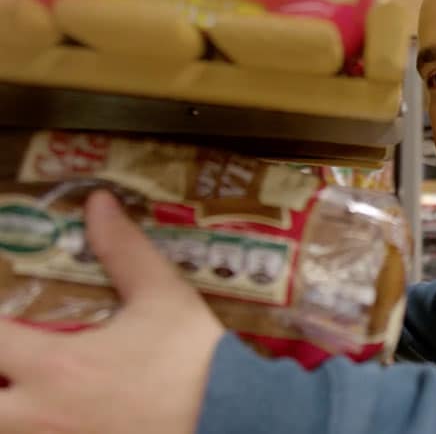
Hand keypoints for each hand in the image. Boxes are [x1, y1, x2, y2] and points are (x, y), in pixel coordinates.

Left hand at [0, 190, 224, 433]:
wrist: (233, 418)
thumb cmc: (195, 361)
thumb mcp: (164, 297)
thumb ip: (125, 250)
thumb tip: (98, 204)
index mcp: (56, 366)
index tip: (5, 314)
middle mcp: (40, 415)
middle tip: (6, 362)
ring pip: (4, 430)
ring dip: (8, 408)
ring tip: (21, 394)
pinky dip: (34, 430)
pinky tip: (53, 418)